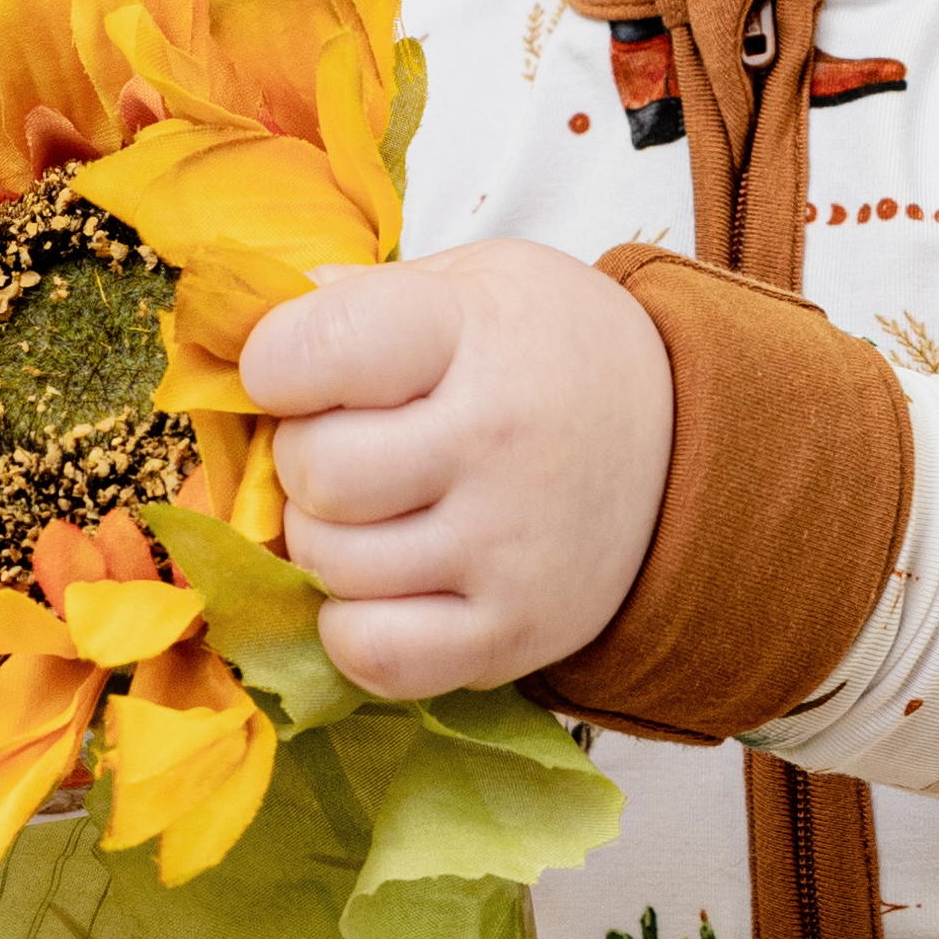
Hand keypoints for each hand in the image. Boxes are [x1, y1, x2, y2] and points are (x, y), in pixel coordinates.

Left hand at [239, 243, 672, 700]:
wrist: (692, 444)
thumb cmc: (553, 354)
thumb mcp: (475, 282)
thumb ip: (360, 298)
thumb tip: (246, 325)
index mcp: (474, 331)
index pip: (316, 349)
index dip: (275, 363)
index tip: (297, 370)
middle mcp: (495, 441)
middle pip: (317, 472)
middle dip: (303, 461)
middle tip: (347, 448)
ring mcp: (506, 548)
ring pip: (331, 566)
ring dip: (324, 542)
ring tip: (375, 512)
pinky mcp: (514, 633)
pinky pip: (376, 655)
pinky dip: (352, 628)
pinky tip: (379, 588)